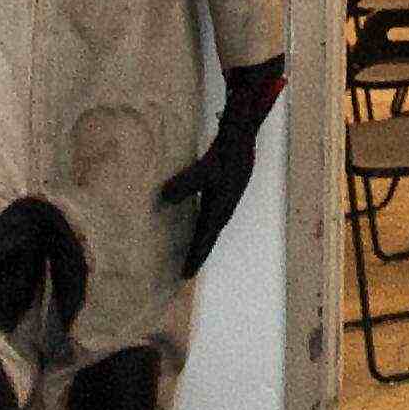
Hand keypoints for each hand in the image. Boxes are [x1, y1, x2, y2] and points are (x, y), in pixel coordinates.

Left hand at [154, 58, 285, 280]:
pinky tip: (198, 220)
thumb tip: (164, 198)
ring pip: (213, 224)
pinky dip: (205, 223)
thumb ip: (184, 183)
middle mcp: (226, 205)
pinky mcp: (225, 187)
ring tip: (192, 253)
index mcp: (222, 206)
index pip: (207, 237)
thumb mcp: (203, 169)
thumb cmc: (225, 152)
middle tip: (187, 271)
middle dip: (200, 252)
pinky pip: (213, 212)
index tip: (187, 275)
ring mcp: (227, 196)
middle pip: (211, 235)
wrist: (244, 135)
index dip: (196, 255)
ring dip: (203, 238)